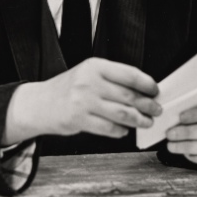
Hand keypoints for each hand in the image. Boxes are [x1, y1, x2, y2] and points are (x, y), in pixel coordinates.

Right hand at [3, 57, 161, 144]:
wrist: (39, 103)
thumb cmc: (68, 89)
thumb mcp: (88, 74)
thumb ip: (112, 79)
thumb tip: (143, 90)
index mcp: (95, 66)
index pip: (129, 74)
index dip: (147, 84)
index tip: (155, 91)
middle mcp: (89, 82)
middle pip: (129, 95)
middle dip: (147, 105)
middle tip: (156, 109)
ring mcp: (84, 101)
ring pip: (123, 114)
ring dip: (139, 120)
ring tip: (146, 122)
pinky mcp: (79, 120)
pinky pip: (109, 128)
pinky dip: (121, 131)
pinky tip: (124, 130)